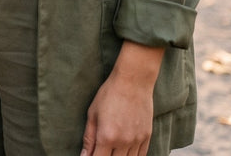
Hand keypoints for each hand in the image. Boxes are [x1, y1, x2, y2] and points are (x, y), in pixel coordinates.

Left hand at [79, 41, 162, 155]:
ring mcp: (137, 140)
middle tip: (101, 150)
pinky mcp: (147, 136)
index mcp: (107, 136)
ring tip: (113, 150)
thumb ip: (89, 138)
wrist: (133, 81)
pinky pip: (141, 155)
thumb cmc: (110, 94)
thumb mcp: (92, 114)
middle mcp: (123, 142)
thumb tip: (84, 155)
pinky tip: (125, 152)